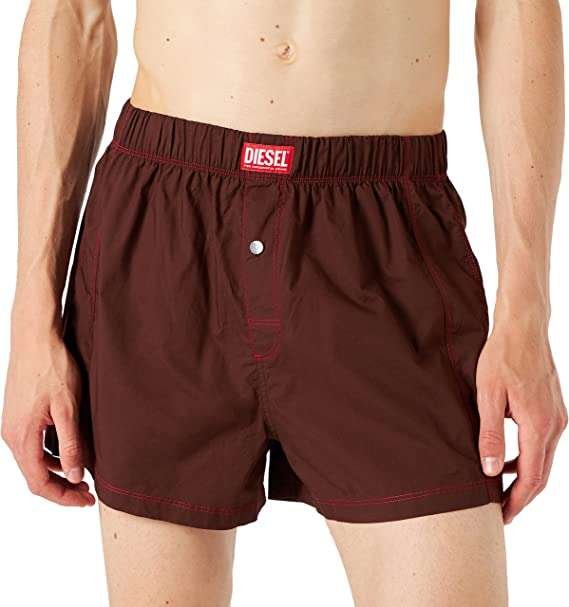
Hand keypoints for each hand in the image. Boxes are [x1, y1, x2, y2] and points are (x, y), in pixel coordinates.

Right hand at [2, 334, 94, 506]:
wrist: (35, 338)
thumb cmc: (52, 368)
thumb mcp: (68, 408)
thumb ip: (71, 444)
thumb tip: (76, 476)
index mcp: (22, 437)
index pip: (40, 483)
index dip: (64, 497)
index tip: (87, 500)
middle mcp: (12, 435)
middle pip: (35, 474)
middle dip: (63, 487)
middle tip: (89, 491)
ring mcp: (13, 424)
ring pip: (34, 459)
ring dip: (58, 470)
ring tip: (84, 473)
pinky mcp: (19, 414)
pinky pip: (34, 444)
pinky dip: (51, 453)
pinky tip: (71, 450)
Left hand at [476, 324, 566, 522]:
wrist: (523, 328)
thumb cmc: (502, 357)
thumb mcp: (488, 395)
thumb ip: (491, 434)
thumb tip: (491, 470)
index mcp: (539, 425)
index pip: (531, 477)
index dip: (517, 500)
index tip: (502, 516)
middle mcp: (555, 425)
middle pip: (542, 474)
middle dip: (521, 495)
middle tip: (500, 511)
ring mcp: (557, 417)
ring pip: (543, 459)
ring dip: (525, 477)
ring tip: (501, 488)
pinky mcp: (553, 409)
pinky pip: (542, 443)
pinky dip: (528, 457)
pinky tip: (508, 457)